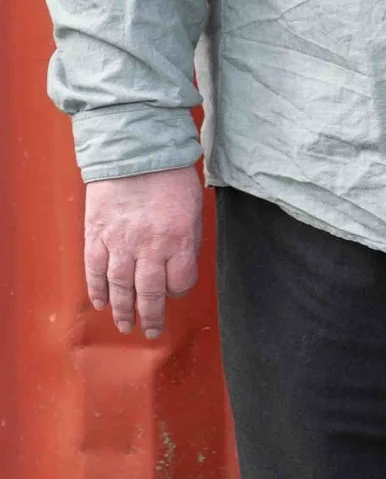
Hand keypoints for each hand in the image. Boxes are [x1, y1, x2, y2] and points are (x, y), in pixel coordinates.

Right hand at [84, 167, 202, 338]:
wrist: (136, 151)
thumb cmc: (171, 176)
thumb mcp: (193, 208)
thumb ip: (186, 239)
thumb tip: (179, 266)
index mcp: (179, 239)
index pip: (180, 282)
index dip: (179, 289)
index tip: (176, 289)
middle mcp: (149, 246)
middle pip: (149, 292)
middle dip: (151, 316)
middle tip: (150, 331)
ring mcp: (120, 242)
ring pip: (120, 287)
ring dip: (123, 310)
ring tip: (126, 325)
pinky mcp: (97, 235)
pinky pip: (95, 270)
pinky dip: (97, 289)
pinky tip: (101, 302)